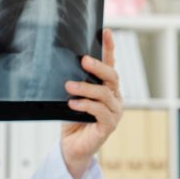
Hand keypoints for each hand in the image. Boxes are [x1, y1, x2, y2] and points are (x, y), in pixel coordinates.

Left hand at [60, 29, 123, 178]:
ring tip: (68, 86)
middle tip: (83, 60)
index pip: (110, 64)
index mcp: (107, 88)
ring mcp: (114, 112)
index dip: (109, 48)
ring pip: (105, 93)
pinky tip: (73, 104)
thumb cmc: (72, 120)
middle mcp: (114, 97)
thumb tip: (65, 68)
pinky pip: (100, 111)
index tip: (105, 31)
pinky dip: (85, 105)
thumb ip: (74, 84)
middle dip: (98, 66)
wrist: (71, 147)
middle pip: (112, 76)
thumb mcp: (71, 97)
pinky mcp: (109, 125)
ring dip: (85, 88)